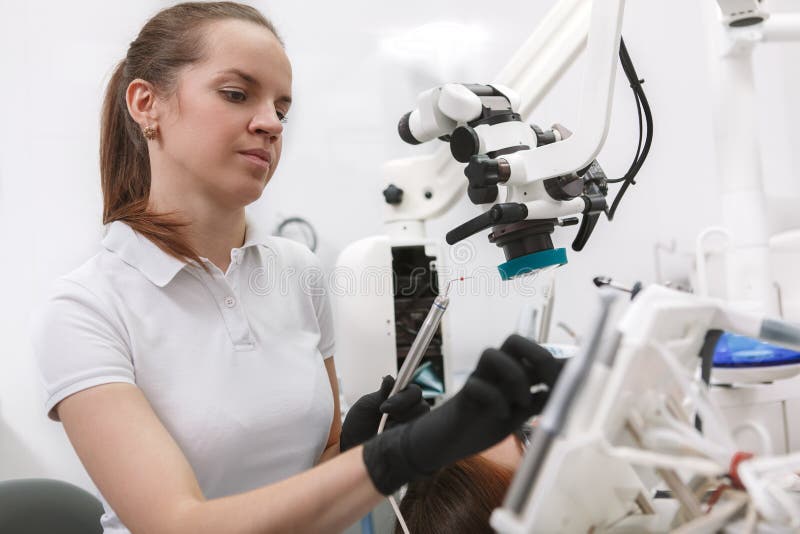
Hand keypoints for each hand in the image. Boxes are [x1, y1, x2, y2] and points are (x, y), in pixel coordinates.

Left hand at [340, 375, 429, 451]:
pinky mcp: (410, 442)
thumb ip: (381, 393)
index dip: (402, 398)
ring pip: (420, 423)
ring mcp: (412, 426)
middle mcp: (411, 410)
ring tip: (384, 429)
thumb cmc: (360, 421)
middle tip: (385, 419)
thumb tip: (390, 378)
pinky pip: (415, 439)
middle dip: (403, 413)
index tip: (383, 408)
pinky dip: (400, 438)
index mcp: (402, 396)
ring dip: (400, 425)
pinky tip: (387, 439)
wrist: (353, 443)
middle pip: (423, 407)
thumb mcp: (368, 404)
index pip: (415, 392)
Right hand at [362, 335, 564, 493]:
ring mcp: (478, 382)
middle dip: (538, 356)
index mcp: (511, 375)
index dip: (558, 359)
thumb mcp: (518, 415)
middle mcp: (494, 373)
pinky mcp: (463, 398)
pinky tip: (502, 415)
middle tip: (548, 382)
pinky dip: (495, 400)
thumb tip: (567, 392)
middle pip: (514, 341)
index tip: (579, 372)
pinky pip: (476, 385)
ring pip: (492, 353)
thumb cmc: (481, 424)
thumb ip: (538, 401)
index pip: (536, 354)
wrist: (445, 442)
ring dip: (514, 374)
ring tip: (521, 401)